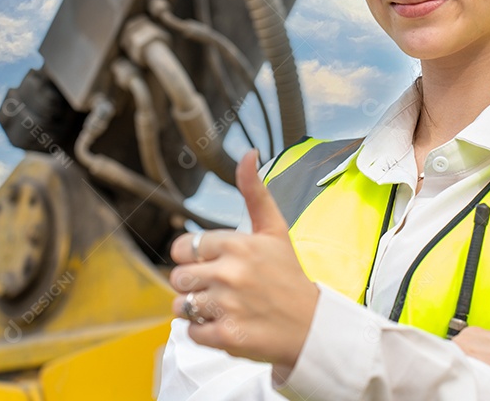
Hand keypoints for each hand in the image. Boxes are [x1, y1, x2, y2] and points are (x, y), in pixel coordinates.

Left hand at [169, 149, 319, 368]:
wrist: (312, 326)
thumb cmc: (288, 276)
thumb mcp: (274, 230)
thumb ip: (254, 192)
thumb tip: (248, 153)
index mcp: (237, 244)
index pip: (183, 247)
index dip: (194, 257)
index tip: (213, 263)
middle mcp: (230, 273)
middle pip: (178, 277)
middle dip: (194, 283)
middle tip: (220, 287)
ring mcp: (228, 306)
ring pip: (181, 305)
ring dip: (196, 309)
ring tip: (223, 307)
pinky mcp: (227, 336)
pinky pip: (191, 332)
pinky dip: (204, 332)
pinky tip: (227, 324)